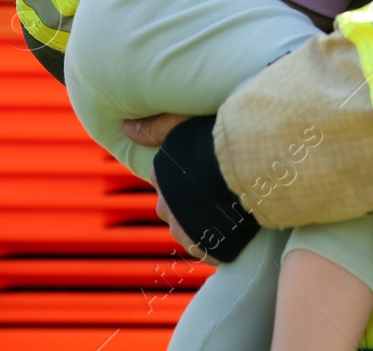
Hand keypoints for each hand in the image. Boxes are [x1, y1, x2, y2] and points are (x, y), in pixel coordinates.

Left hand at [125, 116, 220, 263]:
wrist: (247, 171)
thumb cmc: (215, 142)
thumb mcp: (182, 123)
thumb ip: (155, 126)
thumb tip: (125, 128)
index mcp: (159, 177)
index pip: (163, 179)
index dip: (183, 175)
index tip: (201, 170)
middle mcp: (164, 206)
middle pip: (174, 206)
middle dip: (190, 201)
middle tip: (217, 189)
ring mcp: (183, 231)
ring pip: (188, 228)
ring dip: (202, 222)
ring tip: (227, 208)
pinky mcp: (204, 250)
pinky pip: (207, 248)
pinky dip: (216, 241)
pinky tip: (232, 228)